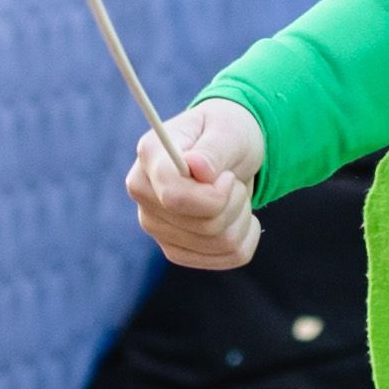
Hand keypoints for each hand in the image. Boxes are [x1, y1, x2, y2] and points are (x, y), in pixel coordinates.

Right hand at [127, 99, 264, 267]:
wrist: (229, 151)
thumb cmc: (227, 133)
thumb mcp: (228, 130)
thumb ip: (213, 148)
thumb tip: (196, 166)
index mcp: (150, 155)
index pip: (174, 196)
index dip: (213, 195)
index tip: (229, 177)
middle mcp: (144, 194)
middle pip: (203, 225)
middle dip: (234, 202)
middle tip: (233, 180)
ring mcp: (155, 225)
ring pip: (217, 244)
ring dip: (242, 218)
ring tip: (235, 194)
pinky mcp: (175, 249)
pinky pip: (225, 258)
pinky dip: (245, 237)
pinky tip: (237, 216)